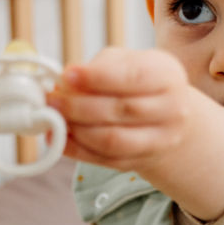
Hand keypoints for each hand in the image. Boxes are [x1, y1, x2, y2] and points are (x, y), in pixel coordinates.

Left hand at [52, 47, 192, 170]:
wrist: (171, 119)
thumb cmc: (141, 83)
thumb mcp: (128, 62)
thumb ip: (100, 67)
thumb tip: (66, 83)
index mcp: (168, 76)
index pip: (133, 77)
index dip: (97, 78)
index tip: (67, 75)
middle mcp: (172, 110)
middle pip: (120, 110)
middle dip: (79, 106)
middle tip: (51, 100)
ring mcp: (160, 141)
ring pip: (111, 140)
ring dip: (76, 130)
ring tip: (54, 118)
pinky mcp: (142, 162)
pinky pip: (104, 160)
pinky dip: (76, 150)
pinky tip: (59, 137)